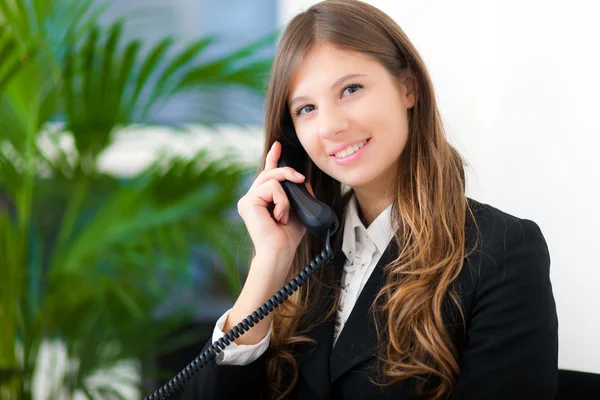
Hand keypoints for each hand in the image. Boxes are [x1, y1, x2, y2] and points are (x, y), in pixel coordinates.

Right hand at [237, 141, 314, 261]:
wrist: (280, 251)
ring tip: (285, 214)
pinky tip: (279, 216)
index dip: (273, 158)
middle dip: (287, 172)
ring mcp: (247, 199)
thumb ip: (300, 193)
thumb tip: (302, 180)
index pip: (267, 174)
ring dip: (286, 196)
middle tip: (300, 179)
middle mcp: (252, 198)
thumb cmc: (288, 236)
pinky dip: (281, 201)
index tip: (278, 146)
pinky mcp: (247, 202)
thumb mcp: (299, 209)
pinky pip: (271, 188)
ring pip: (272, 179)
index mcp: (263, 199)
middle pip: (270, 173)